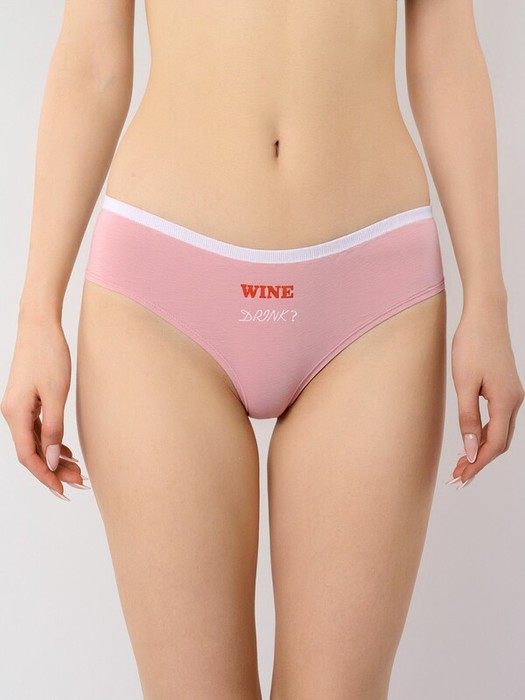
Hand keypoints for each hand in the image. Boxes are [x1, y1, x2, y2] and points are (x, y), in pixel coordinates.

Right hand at [1, 318, 88, 499]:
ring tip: (78, 471)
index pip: (28, 456)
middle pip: (33, 452)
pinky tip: (68, 451)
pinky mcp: (28, 400)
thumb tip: (54, 459)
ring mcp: (19, 407)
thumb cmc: (49, 355)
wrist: (40, 326)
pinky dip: (53, 442)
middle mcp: (13, 413)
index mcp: (16, 414)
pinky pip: (38, 429)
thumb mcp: (56, 394)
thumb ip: (54, 428)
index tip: (62, 491)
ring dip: (56, 457)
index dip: (45, 476)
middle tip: (80, 482)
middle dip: (55, 470)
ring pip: (37, 442)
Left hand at [449, 306, 523, 488]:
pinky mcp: (507, 388)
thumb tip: (471, 450)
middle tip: (457, 477)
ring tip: (460, 464)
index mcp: (506, 401)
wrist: (485, 316)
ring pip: (500, 432)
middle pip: (500, 443)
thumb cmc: (472, 345)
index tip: (460, 478)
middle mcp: (515, 400)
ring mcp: (513, 394)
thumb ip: (467, 418)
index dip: (478, 464)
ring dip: (481, 449)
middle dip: (480, 462)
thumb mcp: (464, 383)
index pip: (494, 445)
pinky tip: (471, 439)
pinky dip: (485, 433)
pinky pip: (498, 419)